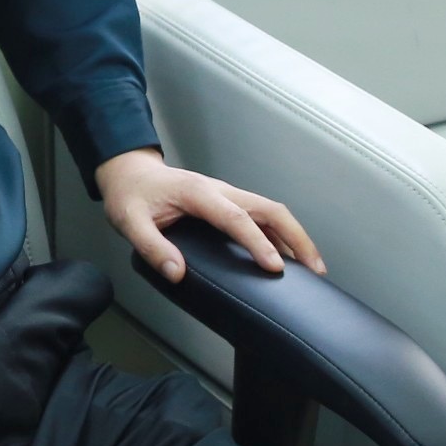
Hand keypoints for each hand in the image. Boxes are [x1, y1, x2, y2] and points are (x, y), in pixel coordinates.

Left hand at [96, 147, 324, 282]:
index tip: (275, 267)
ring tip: (313, 269)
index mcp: (198, 193)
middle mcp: (220, 190)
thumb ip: (151, 247)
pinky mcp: (229, 203)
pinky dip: (281, 235)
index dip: (258, 242)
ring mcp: (228, 195)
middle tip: (315, 269)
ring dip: (295, 236)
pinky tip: (288, 257)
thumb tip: (177, 273)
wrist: (130, 173)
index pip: (236, 218)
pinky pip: (262, 217)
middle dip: (297, 237)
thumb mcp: (130, 221)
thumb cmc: (131, 196)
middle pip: (270, 209)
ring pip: (272, 211)